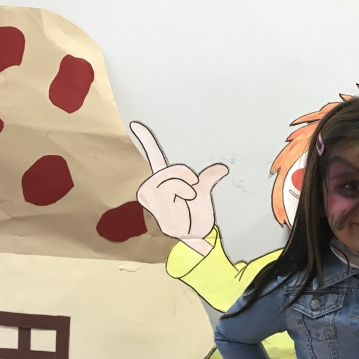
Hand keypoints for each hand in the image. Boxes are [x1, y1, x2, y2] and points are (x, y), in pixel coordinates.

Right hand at [130, 121, 226, 242]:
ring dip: (185, 188)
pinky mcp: (158, 211)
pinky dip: (183, 193)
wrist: (197, 235)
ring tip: (189, 199)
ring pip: (169, 181)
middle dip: (184, 175)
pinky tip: (185, 200)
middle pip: (169, 170)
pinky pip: (169, 193)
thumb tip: (222, 168)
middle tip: (193, 190)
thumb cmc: (196, 213)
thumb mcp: (204, 191)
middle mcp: (152, 189)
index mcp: (162, 180)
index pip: (153, 157)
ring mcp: (153, 201)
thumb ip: (209, 178)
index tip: (135, 123)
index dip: (146, 140)